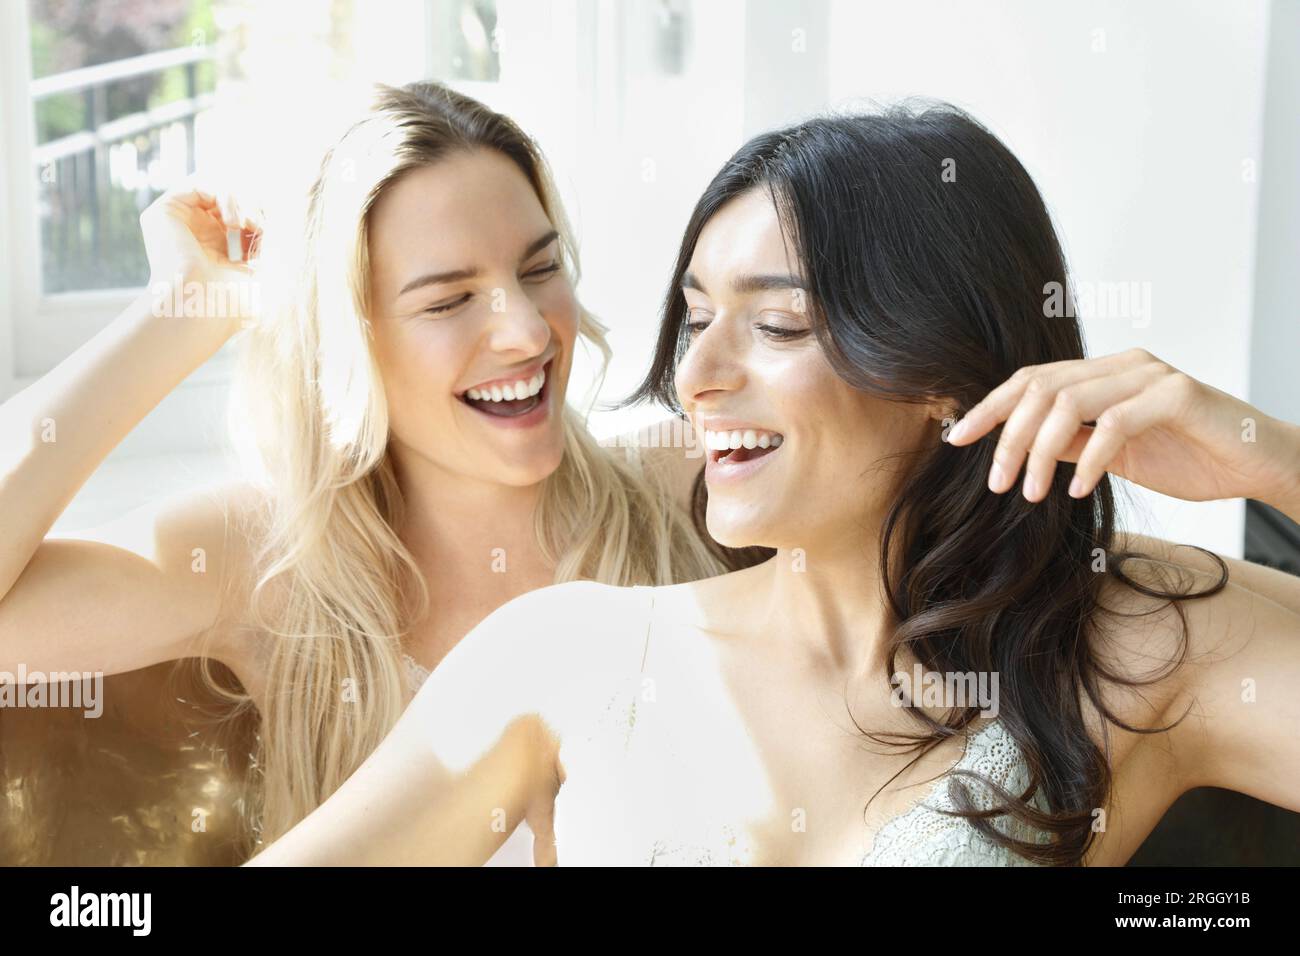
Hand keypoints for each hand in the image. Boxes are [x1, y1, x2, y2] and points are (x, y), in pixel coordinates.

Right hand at [139, 181, 263, 331]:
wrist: (201, 308)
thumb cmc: (232, 301)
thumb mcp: (260, 269)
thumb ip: (266, 243)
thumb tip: (280, 220)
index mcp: (213, 250)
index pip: (240, 218)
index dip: (259, 219)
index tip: (268, 235)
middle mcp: (193, 234)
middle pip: (229, 201)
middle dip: (251, 208)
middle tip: (259, 227)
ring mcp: (177, 222)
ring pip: (216, 190)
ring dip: (240, 203)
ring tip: (246, 225)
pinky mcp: (163, 211)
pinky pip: (199, 183)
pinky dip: (223, 196)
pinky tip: (233, 221)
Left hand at [944, 348, 1299, 508]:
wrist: (1260, 465)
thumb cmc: (1191, 458)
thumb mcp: (1114, 456)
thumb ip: (1071, 443)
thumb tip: (1023, 448)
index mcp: (1103, 373)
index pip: (1031, 380)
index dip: (989, 407)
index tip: (956, 439)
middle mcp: (1122, 364)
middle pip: (1041, 388)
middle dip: (1008, 436)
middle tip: (998, 484)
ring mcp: (1150, 374)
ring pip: (1070, 401)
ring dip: (1040, 451)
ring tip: (1032, 494)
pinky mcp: (1177, 394)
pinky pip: (1114, 423)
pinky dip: (1088, 459)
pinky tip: (1077, 490)